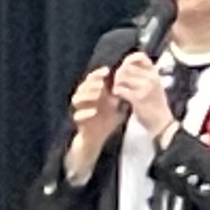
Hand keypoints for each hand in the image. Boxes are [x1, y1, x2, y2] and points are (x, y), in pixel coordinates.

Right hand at [64, 65, 130, 180]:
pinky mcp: (78, 121)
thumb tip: (132, 85)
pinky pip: (77, 116)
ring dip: (86, 95)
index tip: (108, 70)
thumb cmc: (108, 120)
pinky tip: (94, 111)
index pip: (93, 79)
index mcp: (93, 93)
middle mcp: (84, 100)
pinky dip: (85, 113)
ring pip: (77, 99)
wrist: (99, 138)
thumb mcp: (118, 107)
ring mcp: (80, 110)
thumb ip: (122, 97)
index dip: (98, 73)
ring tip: (97, 94)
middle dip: (92, 83)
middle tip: (101, 83)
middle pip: (83, 86)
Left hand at [110, 50, 178, 142]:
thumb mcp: (154, 85)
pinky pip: (121, 89)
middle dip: (118, 74)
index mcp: (155, 74)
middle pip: (126, 67)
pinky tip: (118, 97)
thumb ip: (143, 75)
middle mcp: (151, 78)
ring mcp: (146, 87)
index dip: (129, 59)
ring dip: (116, 84)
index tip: (124, 66)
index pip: (140, 57)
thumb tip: (126, 65)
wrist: (162, 123)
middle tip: (118, 83)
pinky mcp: (138, 98)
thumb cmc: (155, 104)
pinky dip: (117, 93)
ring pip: (122, 77)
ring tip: (118, 91)